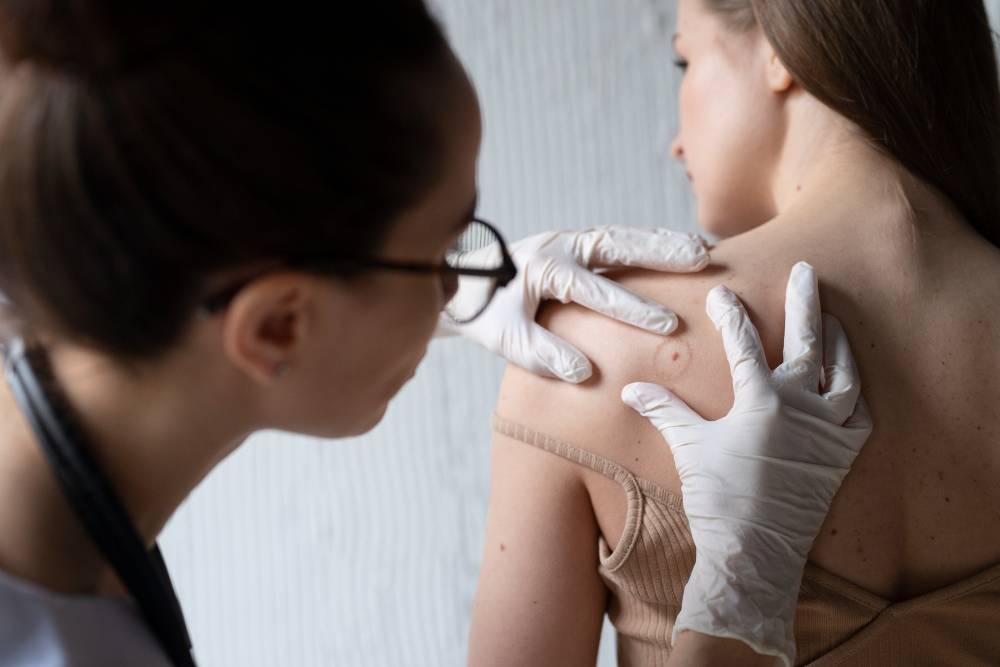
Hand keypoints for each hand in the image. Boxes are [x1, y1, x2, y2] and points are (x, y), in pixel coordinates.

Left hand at [437, 226, 709, 382]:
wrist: (461, 285)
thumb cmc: (484, 314)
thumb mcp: (506, 340)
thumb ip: (542, 355)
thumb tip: (583, 373)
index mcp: (544, 267)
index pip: (595, 289)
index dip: (632, 308)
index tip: (667, 324)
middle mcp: (561, 246)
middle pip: (618, 245)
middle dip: (661, 254)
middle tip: (700, 261)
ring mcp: (570, 241)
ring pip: (623, 237)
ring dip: (661, 242)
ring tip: (701, 250)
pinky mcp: (576, 245)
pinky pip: (618, 240)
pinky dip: (648, 242)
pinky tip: (677, 247)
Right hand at [620, 261, 872, 666]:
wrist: (757, 552)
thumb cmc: (720, 498)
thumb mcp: (689, 448)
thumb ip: (665, 410)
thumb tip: (630, 388)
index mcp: (761, 400)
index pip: (745, 343)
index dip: (731, 314)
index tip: (722, 290)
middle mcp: (801, 407)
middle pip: (808, 342)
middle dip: (805, 302)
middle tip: (807, 271)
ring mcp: (828, 431)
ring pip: (843, 374)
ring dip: (838, 343)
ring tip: (832, 321)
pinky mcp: (842, 456)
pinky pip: (859, 415)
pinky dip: (855, 395)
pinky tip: (848, 384)